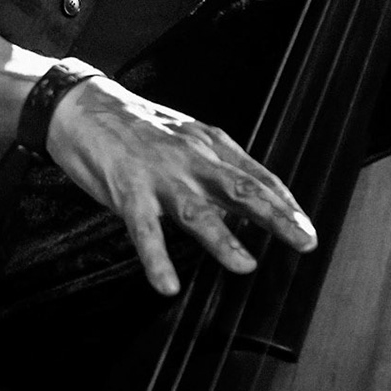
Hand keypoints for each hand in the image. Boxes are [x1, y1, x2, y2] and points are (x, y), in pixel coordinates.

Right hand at [45, 74, 317, 295]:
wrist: (83, 105)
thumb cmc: (137, 128)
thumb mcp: (185, 138)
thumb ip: (215, 168)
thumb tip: (247, 201)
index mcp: (207, 144)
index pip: (256, 174)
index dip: (284, 202)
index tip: (307, 227)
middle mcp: (190, 157)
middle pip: (240, 189)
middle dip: (276, 217)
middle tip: (303, 241)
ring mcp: (158, 174)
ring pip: (196, 210)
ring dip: (222, 240)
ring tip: (245, 265)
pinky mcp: (126, 190)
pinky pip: (144, 230)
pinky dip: (157, 259)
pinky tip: (167, 285)